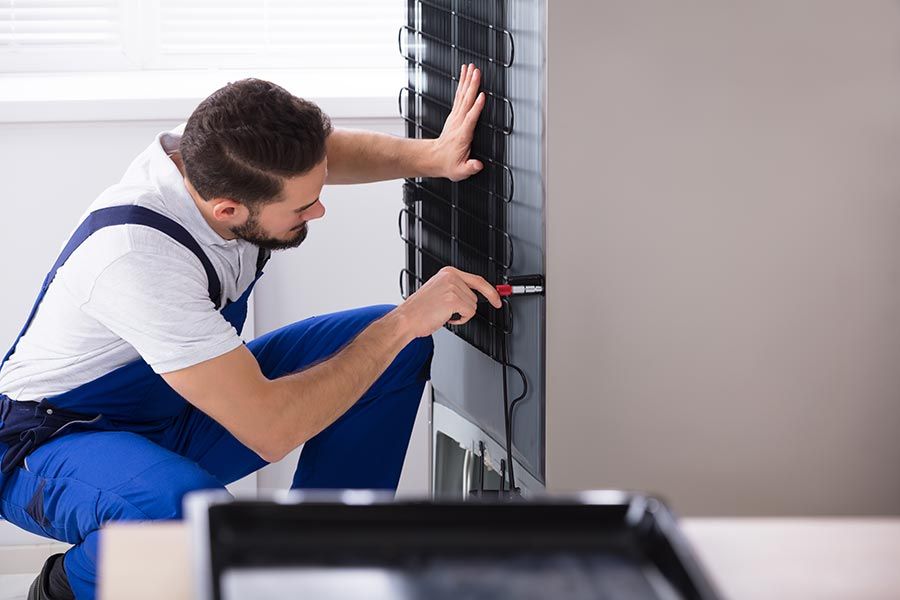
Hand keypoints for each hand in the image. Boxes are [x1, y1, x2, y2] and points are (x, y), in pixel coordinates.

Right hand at [394, 266, 501, 337]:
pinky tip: (446, 317)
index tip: (497, 300)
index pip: (478, 280)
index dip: (491, 291)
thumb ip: (457, 289)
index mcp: (448, 272)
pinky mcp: (453, 299)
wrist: (406, 319)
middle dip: (465, 308)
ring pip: (473, 306)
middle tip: (450, 311)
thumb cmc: (419, 309)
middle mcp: (451, 277)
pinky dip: (461, 319)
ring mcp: (452, 287)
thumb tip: (475, 296)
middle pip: (475, 296)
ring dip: (461, 314)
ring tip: (443, 313)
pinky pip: (469, 313)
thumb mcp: (439, 291)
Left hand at [430, 64, 486, 181]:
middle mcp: (458, 123)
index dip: (477, 107)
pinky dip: (463, 85)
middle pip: (467, 101)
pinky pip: (459, 96)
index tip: (482, 96)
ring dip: (467, 81)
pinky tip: (465, 75)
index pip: (471, 118)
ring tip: (472, 67)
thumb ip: (470, 167)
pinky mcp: (454, 114)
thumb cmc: (448, 163)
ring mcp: (455, 117)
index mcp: (462, 135)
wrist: (434, 159)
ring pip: (463, 95)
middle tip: (477, 71)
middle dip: (472, 85)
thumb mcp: (460, 171)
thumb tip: (478, 165)